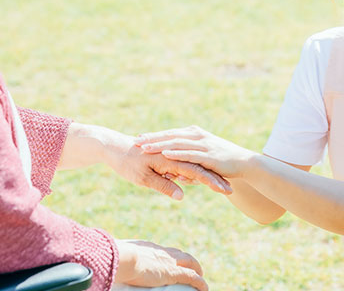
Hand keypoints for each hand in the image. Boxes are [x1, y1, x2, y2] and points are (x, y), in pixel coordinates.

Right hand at [65, 125, 230, 198]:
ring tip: (223, 187)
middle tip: (231, 190)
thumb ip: (166, 184)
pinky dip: (190, 174)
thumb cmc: (129, 163)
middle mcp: (173, 156)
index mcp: (173, 161)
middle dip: (216, 179)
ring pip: (192, 168)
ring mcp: (167, 156)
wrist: (112, 148)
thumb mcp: (149, 179)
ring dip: (208, 178)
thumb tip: (182, 195)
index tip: (226, 188)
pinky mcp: (159, 158)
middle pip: (199, 168)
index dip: (212, 179)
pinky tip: (200, 182)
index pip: (197, 170)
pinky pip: (177, 167)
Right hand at [116, 240, 207, 290]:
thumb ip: (119, 259)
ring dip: (197, 269)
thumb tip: (109, 263)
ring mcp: (169, 262)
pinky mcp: (173, 273)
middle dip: (188, 261)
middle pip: (180, 255)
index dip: (172, 256)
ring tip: (201, 277)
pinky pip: (192, 277)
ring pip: (190, 263)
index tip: (173, 261)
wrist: (125, 258)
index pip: (165, 251)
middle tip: (193, 268)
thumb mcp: (119, 257)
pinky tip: (204, 288)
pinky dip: (199, 282)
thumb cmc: (117, 258)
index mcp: (149, 247)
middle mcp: (162, 252)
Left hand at [135, 126, 256, 178]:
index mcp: (194, 134)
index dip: (154, 136)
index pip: (170, 134)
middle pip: (170, 136)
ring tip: (145, 147)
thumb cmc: (222, 162)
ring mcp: (203, 144)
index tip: (138, 138)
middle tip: (135, 141)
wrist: (244, 162)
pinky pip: (189, 154)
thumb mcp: (202, 160)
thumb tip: (176, 174)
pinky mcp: (208, 155)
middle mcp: (197, 136)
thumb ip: (188, 164)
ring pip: (177, 143)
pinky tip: (165, 154)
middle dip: (152, 138)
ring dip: (160, 145)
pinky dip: (176, 153)